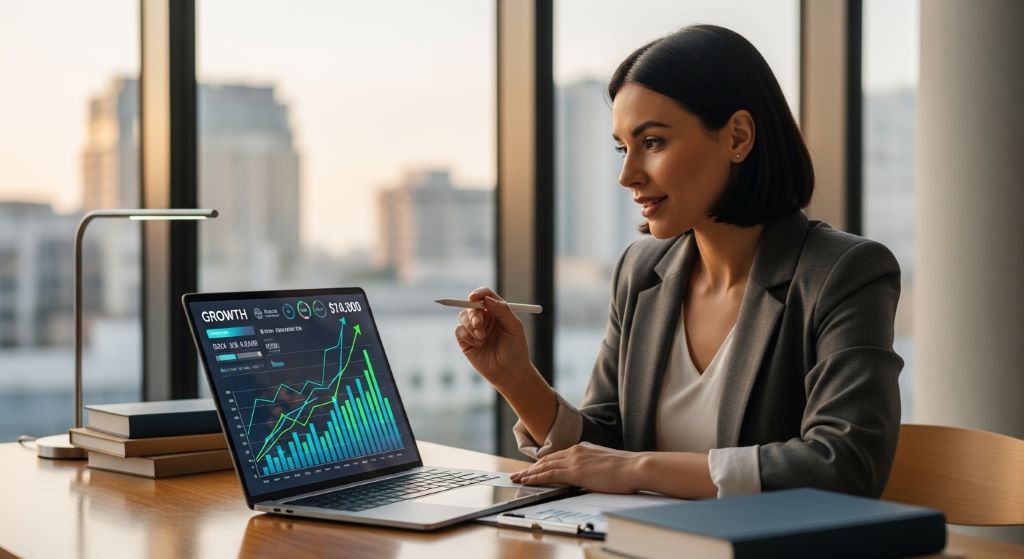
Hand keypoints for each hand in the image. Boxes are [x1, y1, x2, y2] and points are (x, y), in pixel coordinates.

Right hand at [453, 287, 531, 387]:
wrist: (510, 373)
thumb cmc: (516, 349)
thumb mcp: (514, 327)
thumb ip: (503, 310)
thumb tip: (486, 299)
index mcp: (497, 311)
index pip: (485, 295)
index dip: (478, 293)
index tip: (474, 297)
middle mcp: (484, 318)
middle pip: (471, 305)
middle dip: (473, 314)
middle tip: (479, 325)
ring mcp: (474, 329)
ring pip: (463, 316)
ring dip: (471, 326)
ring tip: (482, 339)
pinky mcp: (465, 341)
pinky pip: (459, 330)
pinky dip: (467, 335)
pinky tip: (477, 345)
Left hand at [510, 442, 641, 493]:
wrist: (634, 467)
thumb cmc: (626, 469)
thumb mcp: (605, 463)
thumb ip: (593, 466)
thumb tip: (589, 474)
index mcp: (583, 448)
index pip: (557, 456)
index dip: (543, 463)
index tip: (533, 468)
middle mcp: (576, 451)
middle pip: (547, 459)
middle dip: (531, 468)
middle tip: (519, 474)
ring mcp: (574, 460)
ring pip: (545, 466)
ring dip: (529, 473)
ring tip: (518, 478)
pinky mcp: (575, 472)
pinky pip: (549, 474)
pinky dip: (536, 477)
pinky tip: (528, 481)